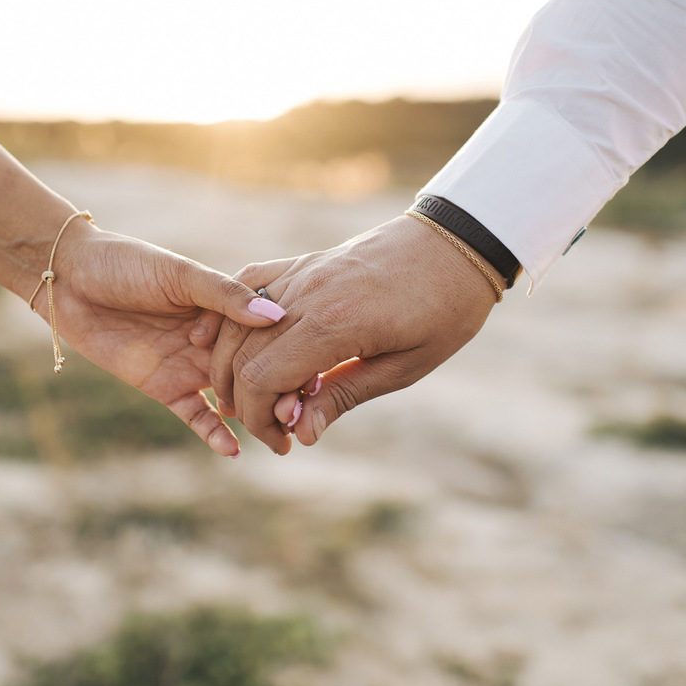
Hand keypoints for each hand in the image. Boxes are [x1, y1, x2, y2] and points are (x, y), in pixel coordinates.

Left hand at [43, 220, 286, 457]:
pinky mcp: (163, 387)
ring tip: (282, 436)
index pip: (265, 334)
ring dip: (255, 416)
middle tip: (306, 412)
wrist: (70, 279)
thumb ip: (225, 296)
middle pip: (254, 369)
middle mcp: (212, 338)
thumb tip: (275, 318)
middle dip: (280, 390)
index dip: (290, 351)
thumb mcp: (179, 274)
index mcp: (222, 306)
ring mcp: (189, 365)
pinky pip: (194, 416)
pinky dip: (213, 433)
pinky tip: (234, 449)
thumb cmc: (125, 263)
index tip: (320, 368)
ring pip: (231, 396)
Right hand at [197, 214, 502, 453]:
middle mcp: (305, 296)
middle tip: (278, 429)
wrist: (454, 245)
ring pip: (236, 326)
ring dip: (234, 368)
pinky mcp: (300, 262)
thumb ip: (343, 396)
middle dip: (244, 403)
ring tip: (261, 399)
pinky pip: (247, 285)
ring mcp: (299, 274)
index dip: (259, 419)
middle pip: (240, 358)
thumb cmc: (442, 310)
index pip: (261, 379)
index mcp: (335, 325)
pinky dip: (231, 319)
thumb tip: (300, 433)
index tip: (284, 440)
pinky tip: (235, 346)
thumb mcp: (403, 367)